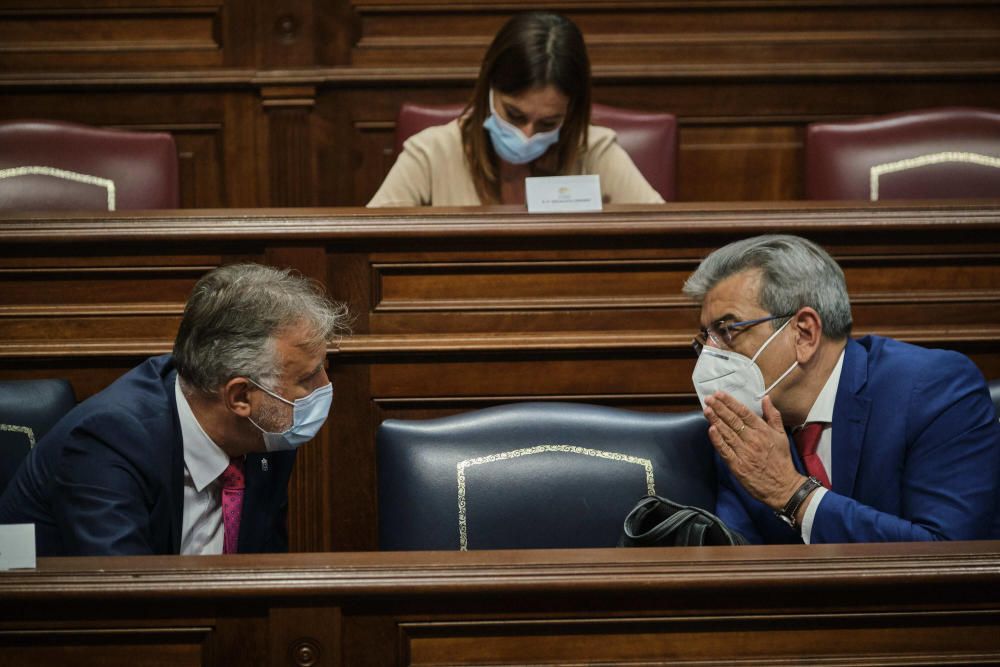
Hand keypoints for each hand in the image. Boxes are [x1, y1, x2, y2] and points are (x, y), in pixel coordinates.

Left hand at [704, 392, 803, 510]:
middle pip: (733, 420)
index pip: (743, 412)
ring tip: (706, 410)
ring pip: (727, 433)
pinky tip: (711, 430)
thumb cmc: (782, 460)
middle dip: (719, 408)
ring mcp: (744, 452)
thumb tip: (766, 398)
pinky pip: (725, 450)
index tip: (719, 394)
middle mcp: (752, 439)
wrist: (783, 486)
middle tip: (708, 399)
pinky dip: (717, 440)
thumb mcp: (781, 435)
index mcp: (763, 431)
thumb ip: (773, 416)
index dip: (730, 402)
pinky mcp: (737, 466)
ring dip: (715, 420)